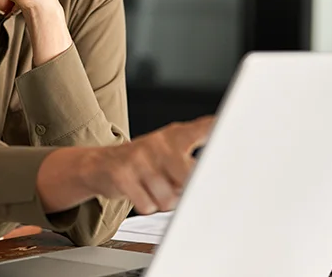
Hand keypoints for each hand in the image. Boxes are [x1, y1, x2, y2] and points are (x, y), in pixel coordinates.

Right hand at [82, 116, 214, 213]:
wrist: (99, 164)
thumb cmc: (142, 163)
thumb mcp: (169, 151)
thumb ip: (196, 161)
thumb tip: (217, 178)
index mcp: (175, 136)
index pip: (205, 128)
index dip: (220, 128)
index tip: (232, 126)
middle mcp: (158, 142)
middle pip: (189, 179)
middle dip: (182, 191)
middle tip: (172, 185)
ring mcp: (138, 157)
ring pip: (167, 198)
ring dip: (162, 201)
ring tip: (152, 188)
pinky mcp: (121, 174)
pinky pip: (147, 204)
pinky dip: (145, 205)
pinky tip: (139, 192)